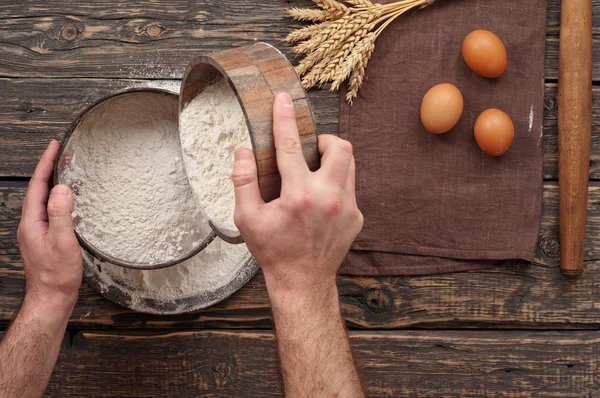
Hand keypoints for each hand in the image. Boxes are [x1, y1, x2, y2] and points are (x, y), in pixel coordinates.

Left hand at [17, 140, 81, 307]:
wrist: (51, 298)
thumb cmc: (57, 275)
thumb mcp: (62, 241)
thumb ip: (61, 213)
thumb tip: (62, 188)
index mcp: (32, 222)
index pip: (38, 186)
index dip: (46, 164)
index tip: (54, 147)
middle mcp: (31, 225)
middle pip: (37, 190)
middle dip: (47, 169)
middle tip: (59, 153)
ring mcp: (36, 233)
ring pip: (42, 200)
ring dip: (51, 183)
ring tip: (62, 170)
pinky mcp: (44, 239)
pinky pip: (49, 211)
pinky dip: (56, 199)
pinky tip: (66, 201)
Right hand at [233, 92, 362, 292]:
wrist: (303, 281)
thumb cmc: (273, 251)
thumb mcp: (247, 219)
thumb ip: (243, 182)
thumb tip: (242, 152)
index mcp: (298, 196)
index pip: (290, 147)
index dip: (285, 119)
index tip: (283, 99)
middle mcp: (328, 198)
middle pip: (340, 147)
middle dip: (324, 140)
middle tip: (309, 150)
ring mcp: (347, 207)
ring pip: (350, 164)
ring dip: (333, 159)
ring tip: (314, 171)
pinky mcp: (356, 217)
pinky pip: (351, 187)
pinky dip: (335, 184)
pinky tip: (320, 201)